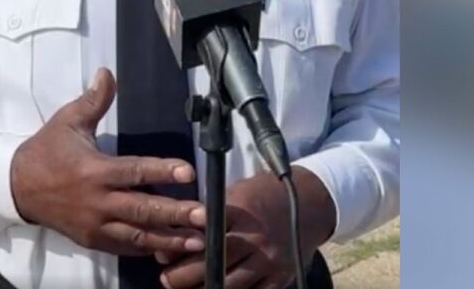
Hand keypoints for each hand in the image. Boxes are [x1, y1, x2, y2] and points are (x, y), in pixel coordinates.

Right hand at [10, 67, 206, 256]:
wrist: (18, 187)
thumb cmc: (47, 151)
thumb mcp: (68, 121)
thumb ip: (93, 101)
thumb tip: (107, 73)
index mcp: (94, 170)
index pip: (134, 171)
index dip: (162, 171)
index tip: (188, 172)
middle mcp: (97, 201)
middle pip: (142, 209)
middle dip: (176, 213)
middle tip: (205, 215)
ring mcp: (95, 225)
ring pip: (137, 235)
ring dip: (169, 238)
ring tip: (197, 240)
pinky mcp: (92, 240)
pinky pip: (124, 247)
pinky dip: (147, 248)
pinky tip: (170, 248)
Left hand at [157, 168, 335, 288]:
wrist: (310, 202)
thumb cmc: (264, 195)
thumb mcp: (237, 193)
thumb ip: (212, 214)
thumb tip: (177, 235)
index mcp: (240, 211)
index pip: (205, 231)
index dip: (181, 246)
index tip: (162, 255)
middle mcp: (254, 237)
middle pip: (214, 261)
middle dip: (185, 275)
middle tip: (166, 279)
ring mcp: (269, 260)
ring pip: (231, 284)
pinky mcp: (281, 277)